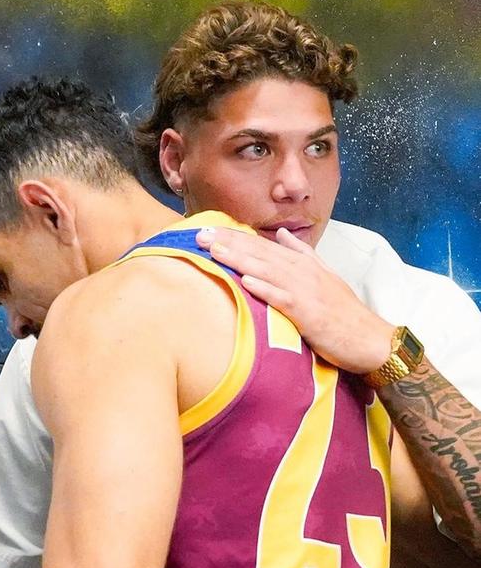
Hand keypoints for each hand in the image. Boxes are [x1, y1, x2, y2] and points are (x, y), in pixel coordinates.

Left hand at [196, 226, 394, 373]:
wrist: (369, 339)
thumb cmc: (344, 313)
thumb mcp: (324, 276)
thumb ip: (301, 254)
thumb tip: (280, 234)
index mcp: (302, 264)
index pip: (262, 245)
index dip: (234, 236)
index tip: (208, 228)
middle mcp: (302, 272)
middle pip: (259, 252)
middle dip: (228, 242)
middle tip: (198, 233)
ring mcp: (305, 291)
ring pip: (266, 270)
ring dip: (239, 258)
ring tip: (213, 249)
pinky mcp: (309, 313)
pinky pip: (283, 298)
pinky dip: (265, 288)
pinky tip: (245, 280)